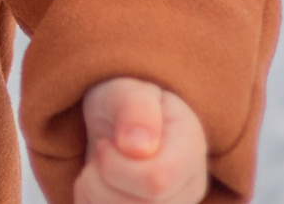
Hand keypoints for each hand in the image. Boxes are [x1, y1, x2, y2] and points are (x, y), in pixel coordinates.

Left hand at [75, 76, 207, 203]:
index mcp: (191, 149)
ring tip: (95, 170)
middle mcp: (190, 188)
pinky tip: (96, 187)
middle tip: (100, 152)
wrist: (117, 119)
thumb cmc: (124, 102)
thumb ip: (136, 109)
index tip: (107, 142)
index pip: (156, 181)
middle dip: (100, 179)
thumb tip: (138, 146)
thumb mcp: (127, 90)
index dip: (116, 165)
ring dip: (92, 194)